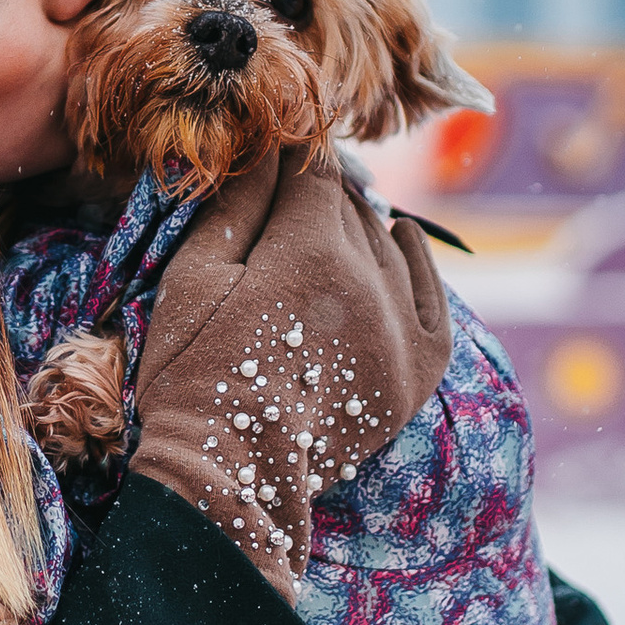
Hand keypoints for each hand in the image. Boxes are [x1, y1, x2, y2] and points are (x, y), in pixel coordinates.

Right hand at [127, 149, 450, 590]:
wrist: (231, 478)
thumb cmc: (193, 376)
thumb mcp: (191, 281)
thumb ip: (236, 206)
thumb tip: (267, 146)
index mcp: (312, 252)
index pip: (313, 174)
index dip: (289, 164)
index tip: (271, 165)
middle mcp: (372, 282)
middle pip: (351, 207)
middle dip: (317, 199)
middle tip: (284, 206)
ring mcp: (403, 328)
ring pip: (386, 245)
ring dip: (356, 231)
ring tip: (322, 237)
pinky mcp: (420, 368)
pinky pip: (432, 295)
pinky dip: (416, 262)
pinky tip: (399, 240)